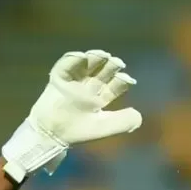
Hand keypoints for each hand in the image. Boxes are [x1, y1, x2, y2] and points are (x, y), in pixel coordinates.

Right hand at [1, 49, 139, 180]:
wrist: (51, 134)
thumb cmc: (77, 132)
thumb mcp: (103, 127)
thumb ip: (123, 122)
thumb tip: (139, 116)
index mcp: (99, 101)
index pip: (114, 86)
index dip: (122, 80)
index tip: (127, 79)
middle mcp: (87, 90)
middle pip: (102, 73)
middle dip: (110, 66)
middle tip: (117, 62)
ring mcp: (73, 83)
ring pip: (86, 66)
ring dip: (94, 58)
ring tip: (102, 55)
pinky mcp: (58, 79)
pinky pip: (65, 66)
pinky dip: (72, 59)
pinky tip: (81, 56)